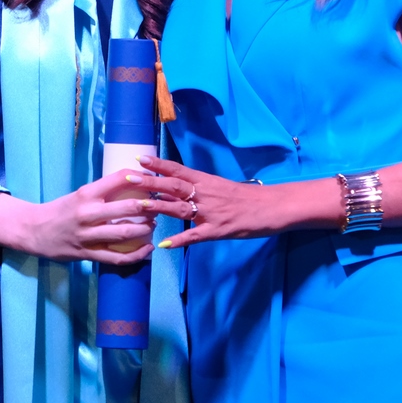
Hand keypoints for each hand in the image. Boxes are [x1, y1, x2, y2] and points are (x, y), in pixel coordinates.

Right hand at [0, 169, 186, 262]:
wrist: (33, 230)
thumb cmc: (60, 209)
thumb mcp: (79, 194)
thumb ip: (102, 192)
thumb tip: (133, 183)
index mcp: (86, 194)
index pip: (118, 179)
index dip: (139, 178)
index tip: (152, 179)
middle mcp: (88, 213)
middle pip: (128, 208)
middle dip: (149, 207)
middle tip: (159, 206)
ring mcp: (88, 235)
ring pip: (125, 233)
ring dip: (145, 229)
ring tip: (153, 225)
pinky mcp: (88, 254)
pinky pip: (117, 257)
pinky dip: (136, 255)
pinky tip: (147, 249)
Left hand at [137, 156, 340, 247]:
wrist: (273, 206)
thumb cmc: (247, 197)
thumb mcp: (221, 187)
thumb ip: (199, 188)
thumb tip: (176, 188)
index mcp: (206, 181)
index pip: (178, 169)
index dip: (158, 164)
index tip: (138, 158)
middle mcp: (206, 193)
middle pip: (173, 185)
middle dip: (150, 182)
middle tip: (128, 178)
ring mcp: (211, 212)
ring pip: (180, 208)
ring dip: (158, 207)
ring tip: (138, 206)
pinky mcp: (219, 230)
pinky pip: (196, 235)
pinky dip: (180, 239)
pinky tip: (164, 243)